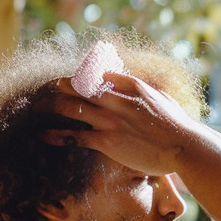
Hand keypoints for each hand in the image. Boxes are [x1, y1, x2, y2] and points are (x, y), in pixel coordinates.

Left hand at [41, 72, 201, 177]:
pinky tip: (43, 134)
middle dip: (61, 85)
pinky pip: (74, 136)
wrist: (183, 146)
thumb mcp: (163, 98)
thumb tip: (140, 89)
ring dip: (51, 105)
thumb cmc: (178, 125)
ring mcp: (110, 120)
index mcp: (131, 85)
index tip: (73, 78)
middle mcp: (117, 99)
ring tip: (37, 105)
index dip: (83, 75)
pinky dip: (56, 134)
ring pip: (72, 107)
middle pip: (80, 86)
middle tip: (47, 86)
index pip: (99, 74)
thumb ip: (146, 91)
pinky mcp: (106, 141)